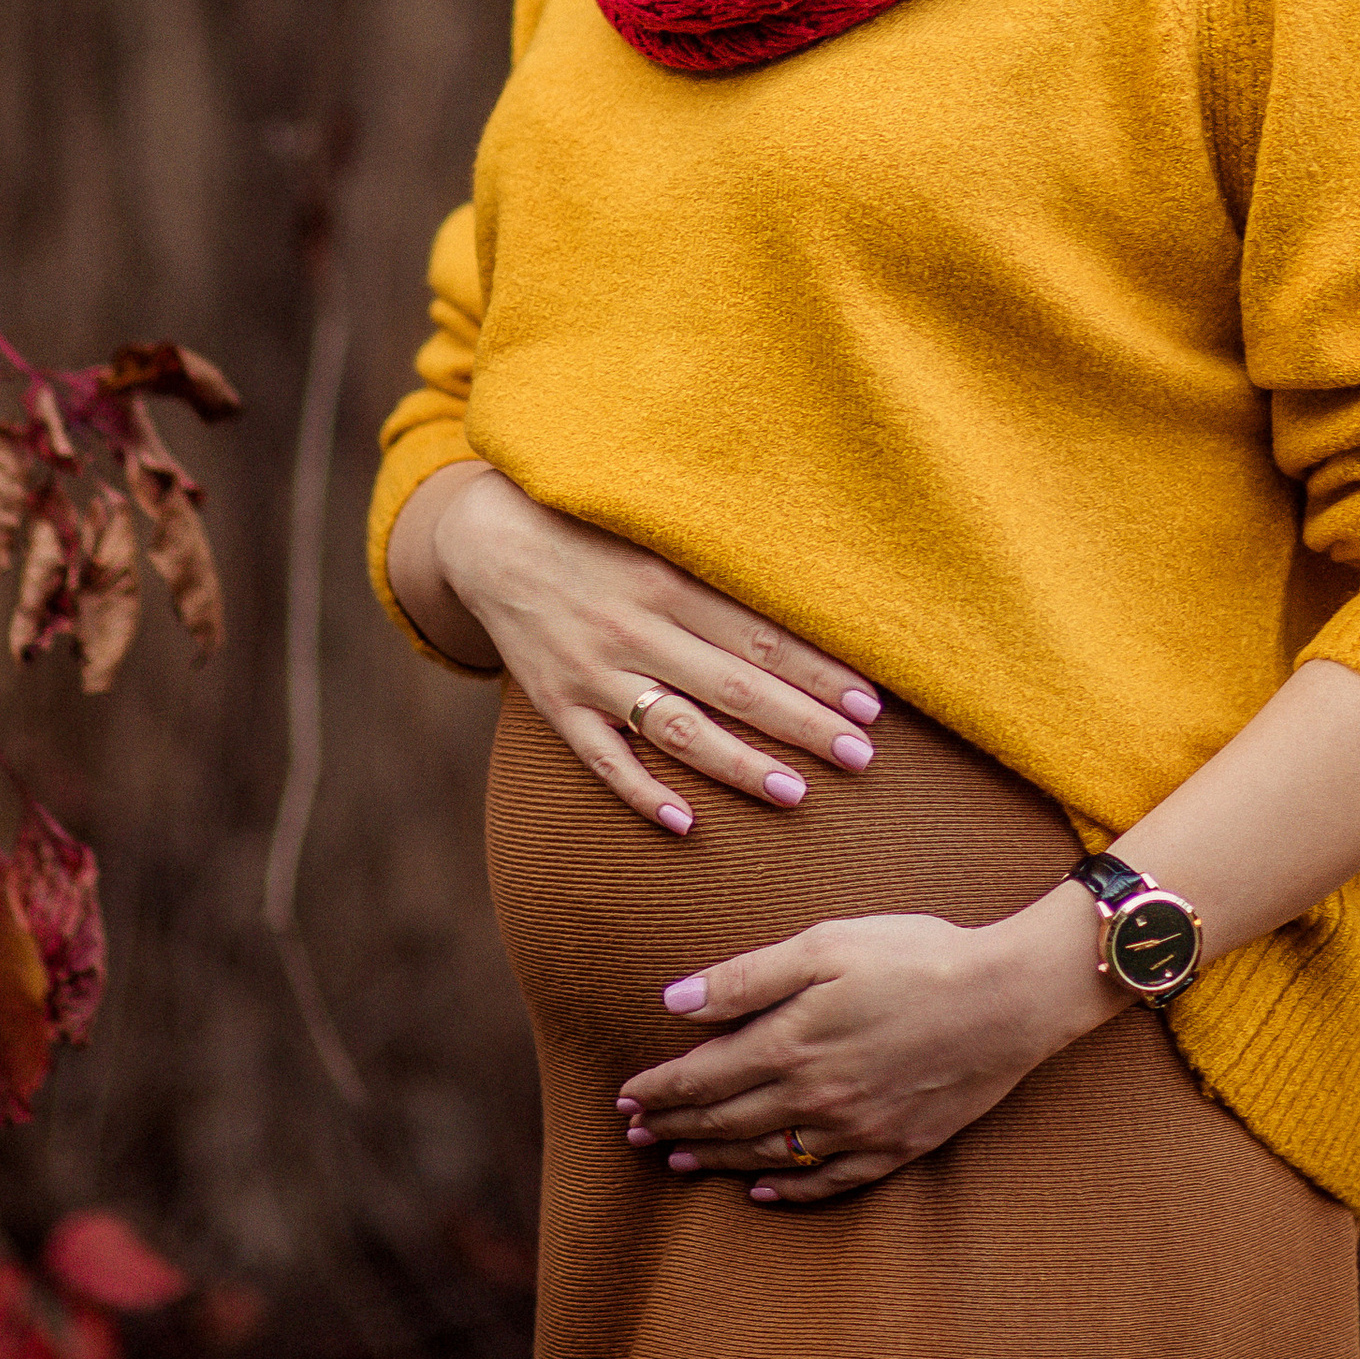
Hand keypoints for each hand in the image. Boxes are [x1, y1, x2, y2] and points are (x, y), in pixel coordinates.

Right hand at [427, 461, 882, 834]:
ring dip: (739, 764)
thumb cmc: (596, 535)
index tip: (870, 704)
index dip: (819, 672)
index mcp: (669, 581)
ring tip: (796, 794)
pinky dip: (640, 792)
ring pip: (678, 729)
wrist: (490, 541)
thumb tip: (810, 594)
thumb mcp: (659, 538)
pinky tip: (684, 823)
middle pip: (734, 686)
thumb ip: (721, 570)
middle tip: (861, 756)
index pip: (761, 637)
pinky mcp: (557, 706)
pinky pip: (601, 759)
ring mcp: (594, 673)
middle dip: (802, 724)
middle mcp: (635, 629)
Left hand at [614, 892, 1113, 1202]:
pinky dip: (786, 1192)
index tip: (625, 1097)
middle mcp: (813, 1100)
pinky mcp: (893, 1149)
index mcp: (789, 1046)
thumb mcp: (824, 946)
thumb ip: (745, 980)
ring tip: (679, 1162)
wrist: (1008, 999)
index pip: (701, 1079)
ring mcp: (854, 1132)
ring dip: (715, 1162)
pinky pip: (826, 1184)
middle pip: (725, 1123)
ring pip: (766, 1157)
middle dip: (675, 1128)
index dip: (658, 1091)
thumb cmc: (914, 957)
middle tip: (635, 1135)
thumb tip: (673, 1003)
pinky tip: (762, 1192)